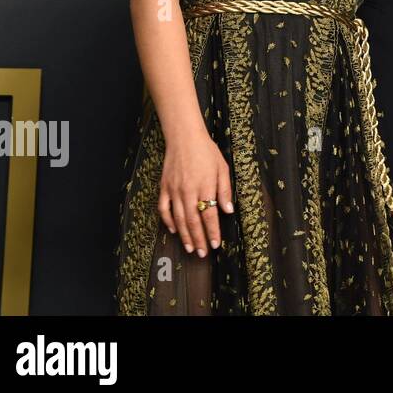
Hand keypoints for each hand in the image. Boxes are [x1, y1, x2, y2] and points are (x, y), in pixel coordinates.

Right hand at [158, 132, 233, 257]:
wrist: (184, 138)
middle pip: (193, 221)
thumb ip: (224, 190)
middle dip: (199, 239)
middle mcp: (188, 191)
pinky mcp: (164, 188)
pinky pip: (164, 209)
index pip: (209, 215)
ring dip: (185, 235)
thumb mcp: (222, 168)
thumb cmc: (206, 152)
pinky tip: (174, 230)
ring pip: (179, 219)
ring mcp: (174, 191)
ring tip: (190, 248)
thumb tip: (228, 210)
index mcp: (204, 186)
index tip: (216, 244)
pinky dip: (168, 221)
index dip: (213, 232)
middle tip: (203, 253)